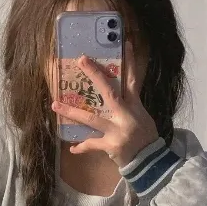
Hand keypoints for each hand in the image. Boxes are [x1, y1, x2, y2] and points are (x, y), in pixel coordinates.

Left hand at [51, 41, 158, 167]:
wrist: (151, 161)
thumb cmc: (146, 137)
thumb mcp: (142, 117)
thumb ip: (129, 106)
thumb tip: (115, 96)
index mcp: (135, 106)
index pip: (133, 80)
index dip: (130, 61)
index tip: (126, 44)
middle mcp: (125, 115)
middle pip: (108, 92)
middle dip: (94, 75)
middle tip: (81, 60)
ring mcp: (116, 130)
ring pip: (91, 118)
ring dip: (72, 111)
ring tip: (55, 105)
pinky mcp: (110, 145)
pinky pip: (91, 144)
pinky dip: (81, 147)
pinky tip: (72, 148)